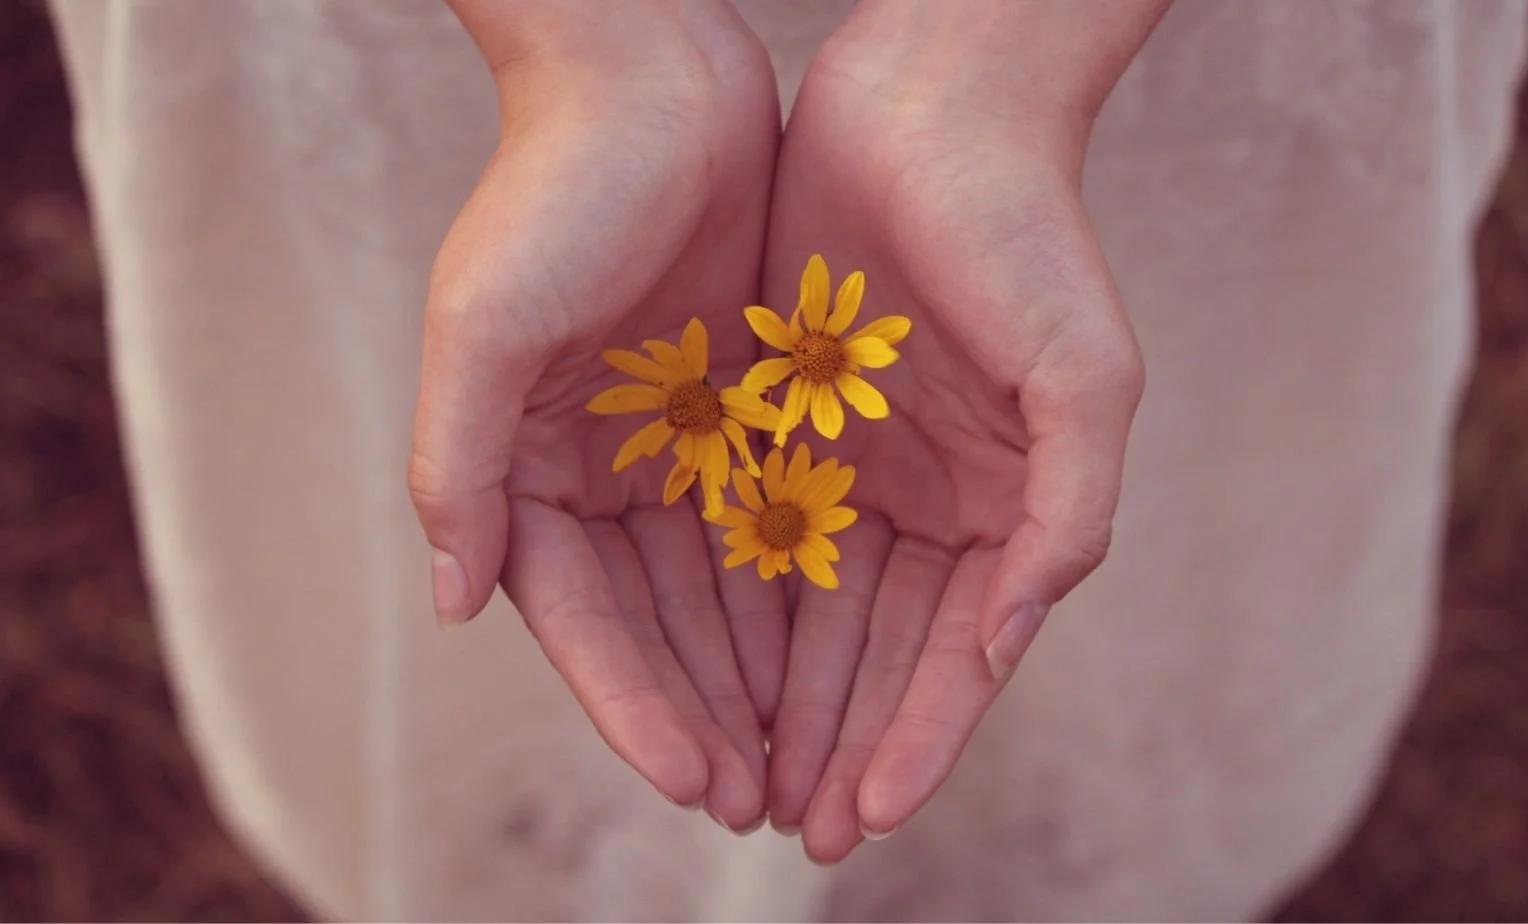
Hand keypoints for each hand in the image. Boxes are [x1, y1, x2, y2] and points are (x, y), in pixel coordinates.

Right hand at [409, 1, 784, 831]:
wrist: (652, 78)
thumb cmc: (555, 190)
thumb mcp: (485, 325)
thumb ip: (458, 465)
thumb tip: (455, 604)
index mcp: (526, 466)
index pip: (582, 619)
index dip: (635, 704)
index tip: (698, 779)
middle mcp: (598, 469)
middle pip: (657, 624)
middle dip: (707, 714)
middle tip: (766, 805)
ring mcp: (674, 443)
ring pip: (722, 588)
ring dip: (759, 674)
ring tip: (808, 759)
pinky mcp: (743, 409)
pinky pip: (776, 520)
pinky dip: (799, 590)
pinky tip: (839, 653)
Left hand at [756, 3, 1160, 860]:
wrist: (930, 105)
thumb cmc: (1026, 233)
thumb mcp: (1085, 376)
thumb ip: (1065, 517)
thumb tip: (1007, 643)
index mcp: (1005, 504)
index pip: (958, 651)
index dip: (917, 736)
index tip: (870, 815)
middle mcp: (930, 499)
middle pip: (878, 649)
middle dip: (840, 739)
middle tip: (796, 830)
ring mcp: (855, 464)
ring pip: (809, 607)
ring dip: (782, 696)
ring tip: (744, 780)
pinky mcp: (783, 421)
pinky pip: (750, 529)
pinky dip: (733, 603)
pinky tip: (706, 667)